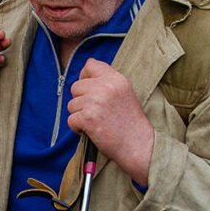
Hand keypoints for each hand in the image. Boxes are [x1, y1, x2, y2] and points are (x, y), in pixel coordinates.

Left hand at [67, 59, 153, 186]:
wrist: (139, 145)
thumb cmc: (130, 123)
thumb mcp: (124, 94)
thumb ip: (107, 83)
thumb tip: (84, 79)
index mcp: (116, 79)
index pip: (90, 64)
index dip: (84, 77)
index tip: (89, 90)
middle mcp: (105, 87)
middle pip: (76, 86)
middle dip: (80, 100)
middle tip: (94, 112)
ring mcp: (95, 101)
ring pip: (72, 104)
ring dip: (79, 115)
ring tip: (96, 123)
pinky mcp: (88, 117)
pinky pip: (71, 119)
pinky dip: (77, 128)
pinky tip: (91, 131)